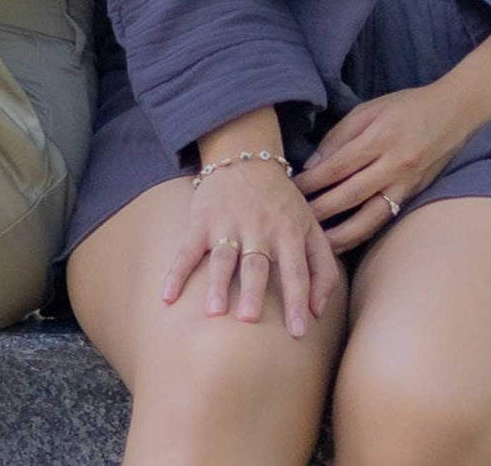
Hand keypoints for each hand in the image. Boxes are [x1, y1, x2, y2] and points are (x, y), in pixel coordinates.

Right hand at [162, 161, 339, 335]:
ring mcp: (228, 223)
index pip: (296, 270)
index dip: (297, 300)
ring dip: (218, 283)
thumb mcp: (312, 227)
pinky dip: (177, 272)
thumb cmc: (283, 204)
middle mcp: (259, 228)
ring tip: (214, 311)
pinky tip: (168, 296)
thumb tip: (318, 312)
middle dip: (253, 291)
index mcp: (290, 232)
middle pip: (257, 264)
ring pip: (223, 257)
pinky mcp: (202, 220)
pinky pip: (188, 250)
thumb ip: (323, 269)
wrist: (246, 158)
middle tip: (250, 319)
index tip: (298, 332)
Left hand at [293, 83, 474, 253]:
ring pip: (370, 216)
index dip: (311, 181)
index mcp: (379, 137)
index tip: (290, 190)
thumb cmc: (407, 106)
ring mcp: (407, 183)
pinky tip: (345, 240)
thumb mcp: (368, 110)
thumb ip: (339, 137)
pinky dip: (364, 232)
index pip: (337, 166)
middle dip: (320, 209)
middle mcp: (394, 164)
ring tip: (317, 242)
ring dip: (341, 233)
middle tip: (295, 219)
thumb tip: (312, 165)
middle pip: (350, 194)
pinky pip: (386, 218)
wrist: (455, 112)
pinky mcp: (415, 195)